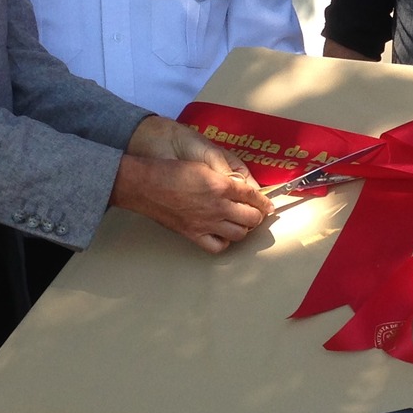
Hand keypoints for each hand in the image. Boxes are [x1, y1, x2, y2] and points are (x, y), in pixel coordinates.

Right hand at [112, 117, 271, 253]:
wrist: (146, 185)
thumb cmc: (171, 171)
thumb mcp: (204, 166)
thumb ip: (225, 177)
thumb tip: (240, 185)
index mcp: (222, 185)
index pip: (254, 196)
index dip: (264, 201)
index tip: (267, 204)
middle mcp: (219, 206)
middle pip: (252, 218)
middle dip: (256, 215)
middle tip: (254, 212)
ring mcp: (207, 223)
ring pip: (240, 234)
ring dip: (243, 228)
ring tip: (240, 222)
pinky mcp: (194, 234)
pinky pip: (218, 246)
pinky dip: (224, 242)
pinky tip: (222, 234)